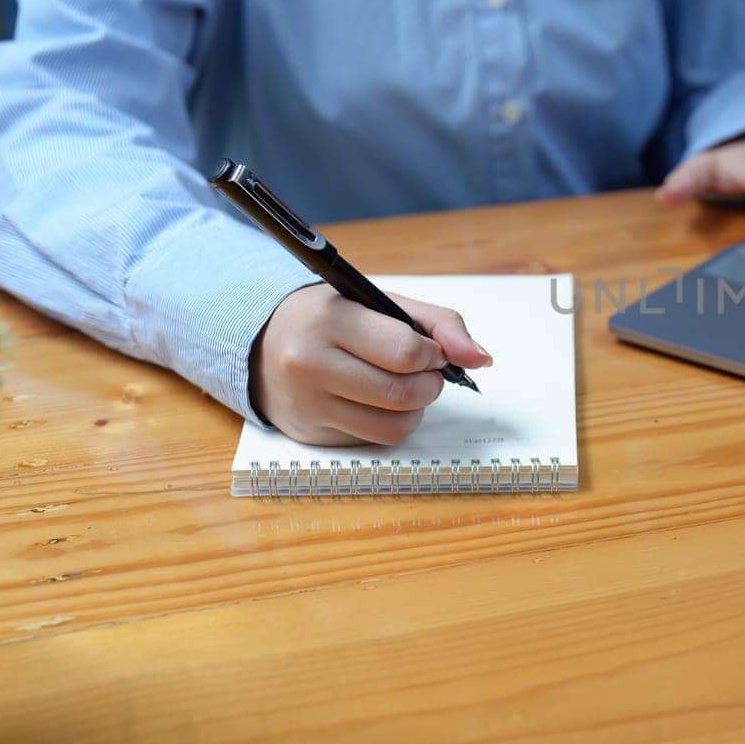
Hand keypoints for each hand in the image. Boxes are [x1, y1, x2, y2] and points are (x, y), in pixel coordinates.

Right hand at [249, 284, 492, 445]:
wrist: (263, 342)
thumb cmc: (333, 319)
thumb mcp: (381, 303)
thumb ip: (440, 324)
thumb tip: (482, 358)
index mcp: (330, 320)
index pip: (405, 352)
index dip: (433, 355)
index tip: (431, 351)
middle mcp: (310, 363)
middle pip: (403, 394)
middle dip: (430, 385)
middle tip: (425, 372)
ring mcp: (307, 404)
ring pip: (393, 427)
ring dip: (416, 410)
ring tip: (406, 388)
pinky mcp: (310, 433)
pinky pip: (373, 440)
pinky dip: (389, 424)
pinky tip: (376, 402)